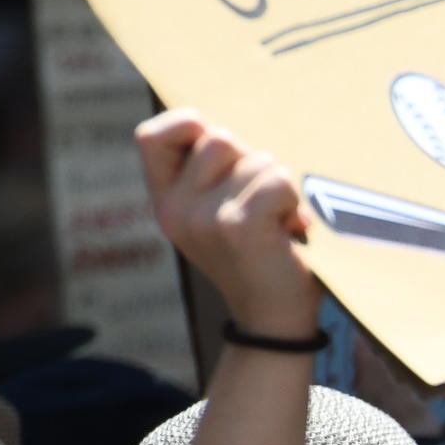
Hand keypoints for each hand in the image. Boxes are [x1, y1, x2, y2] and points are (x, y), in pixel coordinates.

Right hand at [136, 107, 319, 336]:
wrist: (275, 318)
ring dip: (280, 185)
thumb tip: (225, 129)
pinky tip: (290, 229)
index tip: (224, 152)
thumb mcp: (221, 208)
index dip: (186, 125)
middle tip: (263, 202)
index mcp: (165, 201)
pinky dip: (294, 201)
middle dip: (253, 162)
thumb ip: (215, 170)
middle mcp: (174, 210)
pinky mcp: (235, 226)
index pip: (150, 136)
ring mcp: (201, 218)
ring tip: (279, 221)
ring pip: (256, 159)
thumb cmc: (259, 252)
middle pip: (219, 138)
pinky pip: (277, 181)